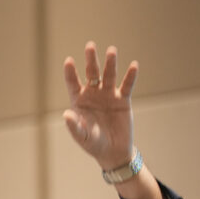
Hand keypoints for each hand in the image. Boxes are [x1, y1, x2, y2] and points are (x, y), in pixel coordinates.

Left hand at [63, 41, 136, 170]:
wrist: (113, 152)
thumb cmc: (94, 144)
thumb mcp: (82, 137)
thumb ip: (74, 126)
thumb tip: (66, 114)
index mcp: (79, 101)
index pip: (73, 83)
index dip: (70, 72)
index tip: (69, 61)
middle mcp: (93, 94)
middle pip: (91, 73)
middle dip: (91, 60)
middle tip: (90, 45)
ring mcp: (108, 95)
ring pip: (109, 75)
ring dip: (110, 63)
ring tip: (112, 51)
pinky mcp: (123, 100)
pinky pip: (127, 86)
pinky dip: (130, 76)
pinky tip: (133, 66)